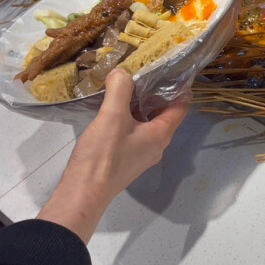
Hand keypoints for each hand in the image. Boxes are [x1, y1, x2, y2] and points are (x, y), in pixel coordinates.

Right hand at [37, 69, 190, 243]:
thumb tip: (122, 72)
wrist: (83, 193)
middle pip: (165, 115)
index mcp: (161, 134)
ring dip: (142, 107)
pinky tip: (114, 112)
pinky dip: (131, 120)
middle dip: (158, 95)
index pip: (182, 106)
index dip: (181, 88)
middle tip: (146, 74)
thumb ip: (120, 90)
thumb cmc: (103, 155)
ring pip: (149, 125)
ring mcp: (142, 155)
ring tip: (128, 89)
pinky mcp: (128, 161)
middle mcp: (157, 145)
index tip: (174, 71)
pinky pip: (136, 134)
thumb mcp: (112, 116)